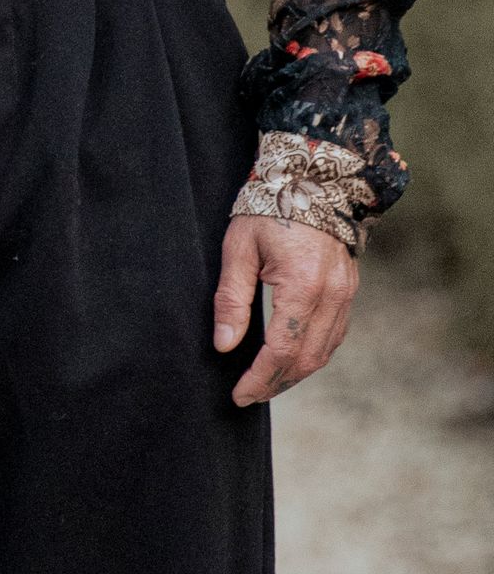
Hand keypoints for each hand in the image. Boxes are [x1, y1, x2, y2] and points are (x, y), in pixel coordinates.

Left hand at [213, 214, 358, 406]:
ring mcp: (346, 294)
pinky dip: (312, 355)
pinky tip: (290, 360)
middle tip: (246, 396)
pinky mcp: (349, 291)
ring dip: (295, 374)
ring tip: (264, 384)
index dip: (259, 378)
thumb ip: (232, 299)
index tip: (238, 394)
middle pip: (306, 358)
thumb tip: (225, 345)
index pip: (282, 349)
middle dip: (275, 383)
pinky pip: (334, 336)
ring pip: (324, 352)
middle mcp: (332, 294)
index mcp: (303, 284)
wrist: (312, 178)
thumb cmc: (268, 206)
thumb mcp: (238, 247)